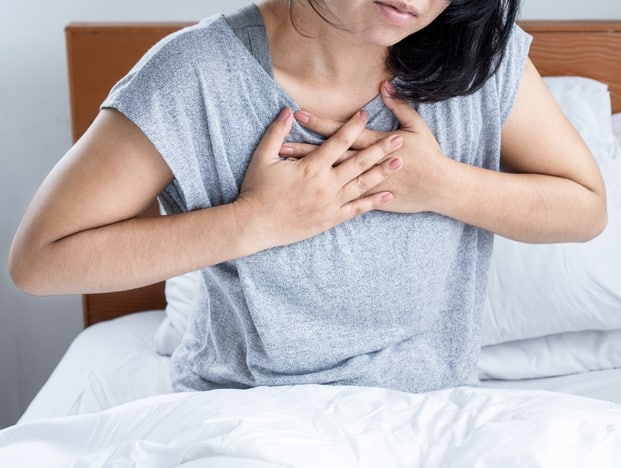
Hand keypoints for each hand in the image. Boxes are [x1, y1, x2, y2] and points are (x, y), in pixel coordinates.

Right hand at [234, 107, 403, 249]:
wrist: (255, 225)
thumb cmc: (256, 190)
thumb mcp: (262, 158)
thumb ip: (276, 133)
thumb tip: (287, 111)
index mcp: (311, 167)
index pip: (338, 141)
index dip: (352, 126)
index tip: (366, 114)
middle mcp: (326, 185)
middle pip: (358, 163)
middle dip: (380, 149)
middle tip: (398, 139)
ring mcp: (330, 203)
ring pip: (362, 185)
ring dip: (381, 173)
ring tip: (399, 163)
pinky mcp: (330, 219)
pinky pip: (356, 210)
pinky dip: (372, 203)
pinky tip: (387, 196)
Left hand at [281, 82, 449, 213]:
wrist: (440, 189)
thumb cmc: (429, 156)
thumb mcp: (418, 127)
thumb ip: (400, 105)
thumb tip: (385, 86)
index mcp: (377, 143)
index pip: (342, 132)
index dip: (320, 123)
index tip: (299, 115)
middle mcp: (367, 164)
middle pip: (330, 155)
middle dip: (305, 149)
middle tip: (281, 145)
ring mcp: (367, 184)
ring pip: (332, 177)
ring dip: (310, 172)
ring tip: (287, 169)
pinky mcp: (370, 200)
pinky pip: (344, 199)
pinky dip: (326, 195)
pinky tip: (308, 193)